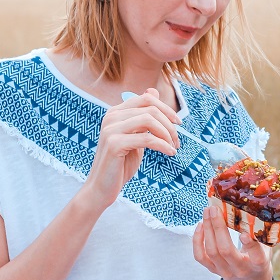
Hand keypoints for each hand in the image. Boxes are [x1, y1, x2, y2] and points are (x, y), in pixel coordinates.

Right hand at [81, 88, 179, 209]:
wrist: (101, 189)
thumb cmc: (120, 164)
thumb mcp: (135, 136)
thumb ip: (143, 116)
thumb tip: (153, 90)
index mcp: (115, 112)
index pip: (146, 98)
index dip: (166, 108)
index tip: (178, 123)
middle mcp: (111, 116)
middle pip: (150, 108)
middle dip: (169, 123)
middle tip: (177, 140)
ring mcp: (111, 129)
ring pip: (149, 120)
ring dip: (167, 133)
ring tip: (173, 147)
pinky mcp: (114, 144)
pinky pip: (147, 138)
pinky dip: (163, 145)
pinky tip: (170, 153)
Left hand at [193, 206, 272, 279]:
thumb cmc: (258, 257)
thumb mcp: (265, 248)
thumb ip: (260, 234)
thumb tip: (252, 210)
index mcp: (258, 264)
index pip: (256, 257)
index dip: (251, 245)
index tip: (244, 233)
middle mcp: (241, 269)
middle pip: (226, 251)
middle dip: (218, 227)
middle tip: (214, 209)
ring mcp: (225, 271)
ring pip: (211, 251)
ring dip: (207, 229)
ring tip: (207, 211)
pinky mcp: (213, 270)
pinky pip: (200, 256)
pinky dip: (197, 240)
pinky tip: (200, 225)